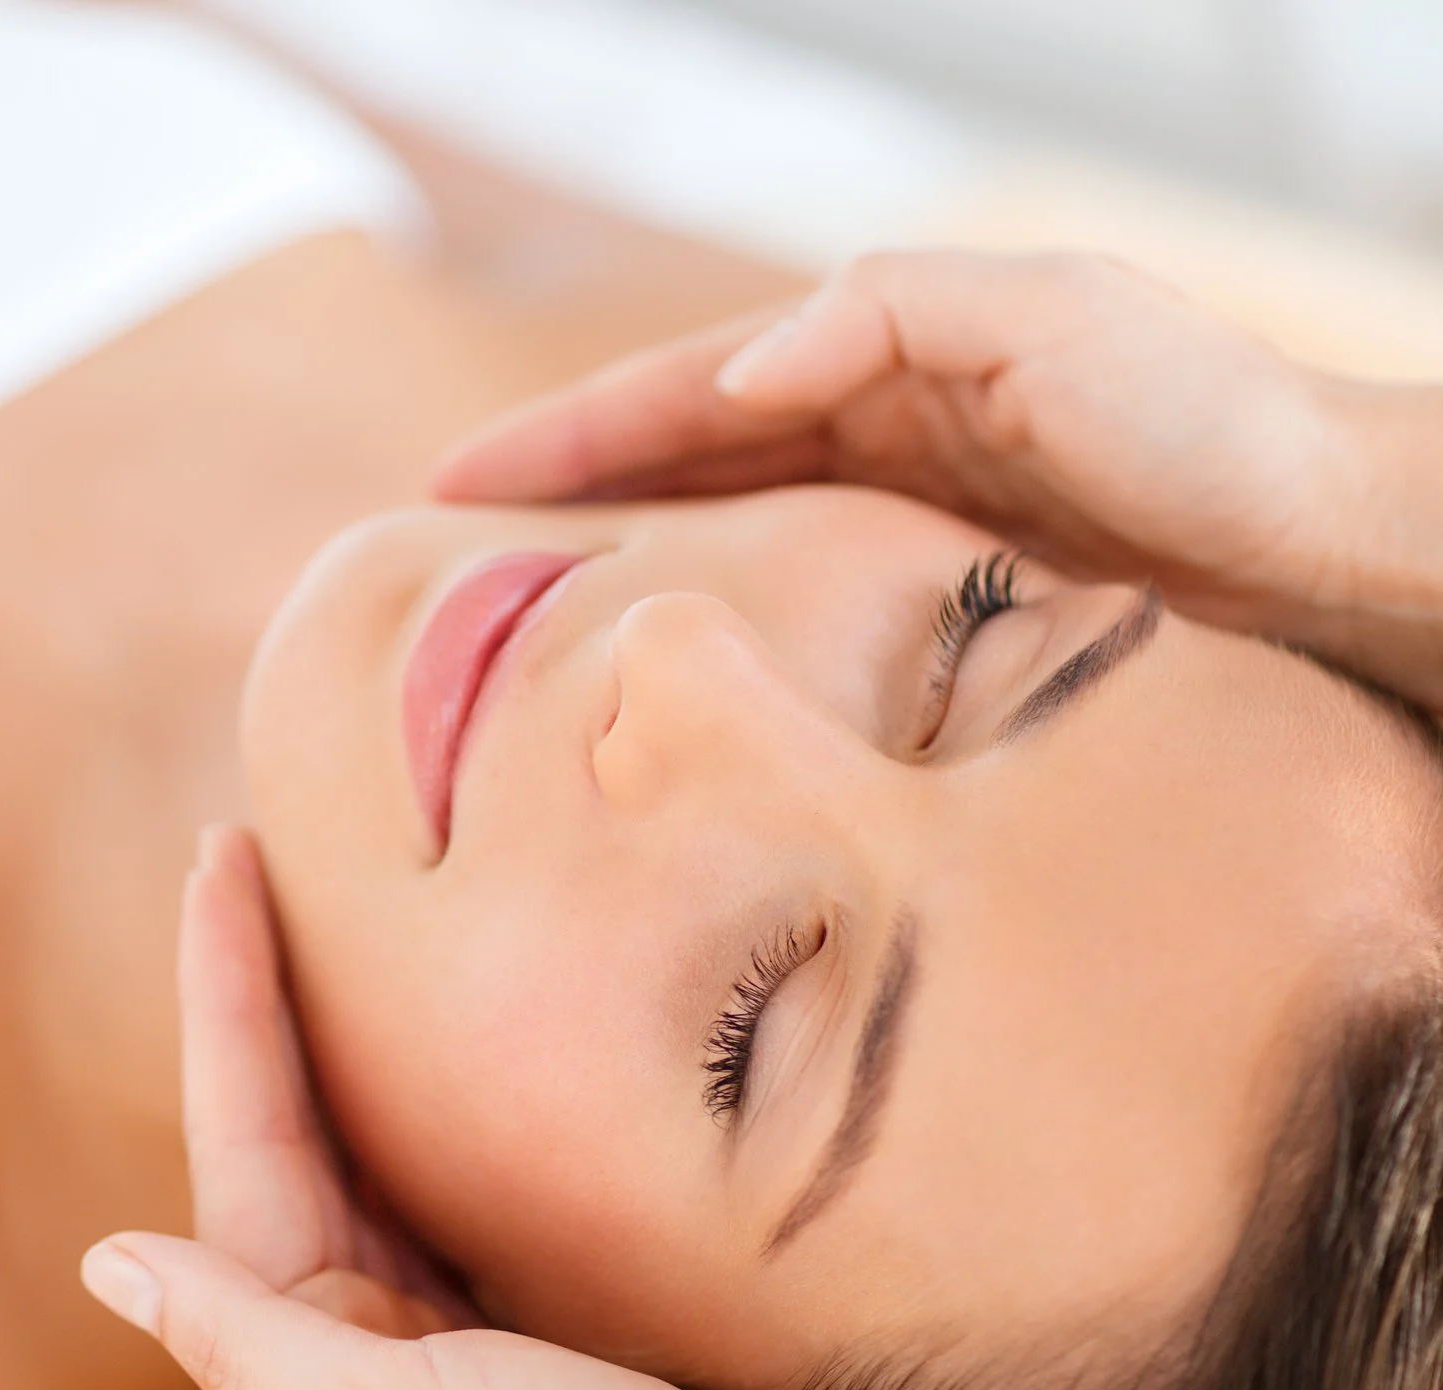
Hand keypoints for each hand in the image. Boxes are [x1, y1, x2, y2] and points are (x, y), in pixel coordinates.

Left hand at [81, 827, 916, 1389]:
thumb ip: (245, 1334)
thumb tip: (106, 1262)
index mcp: (299, 1358)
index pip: (241, 1138)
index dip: (226, 995)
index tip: (219, 861)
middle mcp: (353, 1339)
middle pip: (287, 1126)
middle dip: (261, 994)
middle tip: (242, 852)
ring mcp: (440, 1325)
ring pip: (365, 1140)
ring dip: (334, 1033)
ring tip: (314, 909)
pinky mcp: (531, 1312)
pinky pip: (453, 1172)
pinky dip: (433, 1092)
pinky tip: (439, 1027)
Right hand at [432, 250, 1442, 699]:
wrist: (1335, 546)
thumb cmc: (1213, 422)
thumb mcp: (1053, 317)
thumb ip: (884, 318)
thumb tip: (732, 381)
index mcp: (876, 362)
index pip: (676, 397)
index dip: (559, 440)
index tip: (448, 487)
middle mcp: (869, 440)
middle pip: (672, 470)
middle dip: (557, 504)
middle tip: (441, 567)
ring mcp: (895, 525)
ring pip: (717, 545)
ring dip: (617, 575)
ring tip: (510, 634)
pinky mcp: (931, 610)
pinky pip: (786, 615)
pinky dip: (710, 634)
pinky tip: (661, 684)